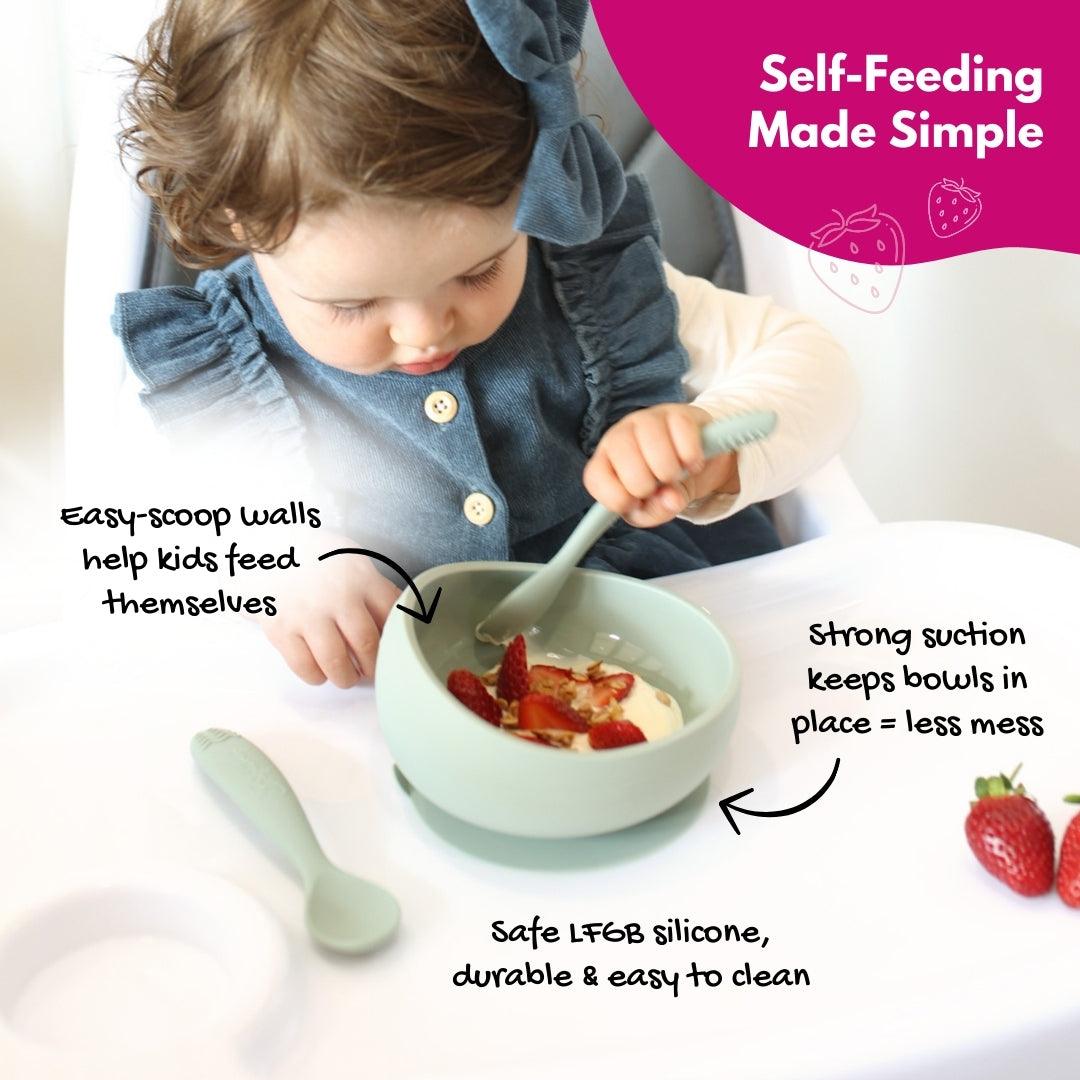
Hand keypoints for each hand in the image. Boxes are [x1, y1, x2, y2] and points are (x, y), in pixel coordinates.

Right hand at [259, 533, 402, 687]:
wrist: (262, 550)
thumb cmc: (309, 555)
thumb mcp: (348, 556)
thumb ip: (372, 584)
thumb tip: (398, 614)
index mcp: (359, 575)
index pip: (390, 614)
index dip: (394, 638)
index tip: (392, 650)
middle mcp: (336, 595)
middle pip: (366, 643)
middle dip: (372, 665)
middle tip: (370, 671)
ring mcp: (307, 613)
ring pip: (336, 661)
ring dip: (345, 677)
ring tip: (346, 678)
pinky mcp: (281, 628)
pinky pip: (304, 665)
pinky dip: (315, 676)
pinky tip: (319, 674)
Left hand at [583, 404, 739, 527]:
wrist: (691, 462)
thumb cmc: (662, 486)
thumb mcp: (653, 508)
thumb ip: (655, 512)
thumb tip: (671, 499)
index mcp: (605, 463)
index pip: (595, 478)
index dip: (617, 497)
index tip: (636, 503)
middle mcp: (620, 436)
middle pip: (624, 457)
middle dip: (646, 484)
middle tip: (658, 487)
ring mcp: (647, 419)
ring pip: (653, 441)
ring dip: (670, 470)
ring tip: (676, 475)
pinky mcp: (677, 412)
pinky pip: (682, 429)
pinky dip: (691, 455)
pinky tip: (692, 463)